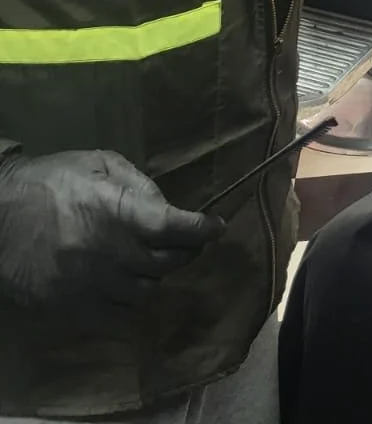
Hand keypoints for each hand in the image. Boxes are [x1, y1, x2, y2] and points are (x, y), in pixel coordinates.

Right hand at [0, 150, 220, 321]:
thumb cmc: (49, 182)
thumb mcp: (97, 163)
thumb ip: (136, 183)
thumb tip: (165, 206)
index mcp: (117, 212)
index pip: (174, 227)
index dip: (202, 229)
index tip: (216, 228)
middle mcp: (110, 253)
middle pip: (167, 263)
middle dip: (184, 251)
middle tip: (186, 242)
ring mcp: (90, 286)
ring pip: (146, 292)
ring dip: (155, 276)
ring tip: (151, 261)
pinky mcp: (72, 310)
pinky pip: (117, 314)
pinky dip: (129, 299)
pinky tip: (125, 283)